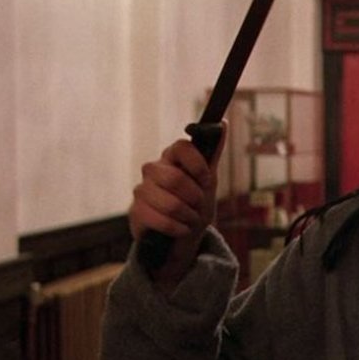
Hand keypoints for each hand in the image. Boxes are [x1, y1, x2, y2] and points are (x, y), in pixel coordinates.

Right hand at [129, 122, 225, 282]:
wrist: (183, 236)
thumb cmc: (195, 204)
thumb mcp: (208, 180)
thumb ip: (213, 153)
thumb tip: (223, 123)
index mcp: (172, 157)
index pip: (181, 146)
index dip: (197, 165)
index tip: (206, 180)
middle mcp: (153, 169)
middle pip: (174, 178)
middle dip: (194, 197)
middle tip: (198, 205)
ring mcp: (141, 190)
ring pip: (169, 202)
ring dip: (188, 216)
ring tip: (191, 219)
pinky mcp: (135, 212)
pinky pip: (158, 220)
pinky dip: (177, 228)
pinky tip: (181, 229)